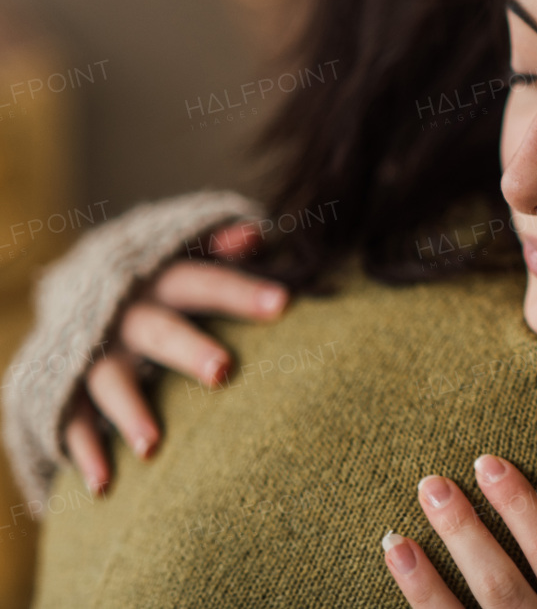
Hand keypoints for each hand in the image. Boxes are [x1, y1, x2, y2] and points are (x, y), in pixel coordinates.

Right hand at [63, 221, 288, 493]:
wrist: (77, 288)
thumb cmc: (166, 279)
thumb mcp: (189, 255)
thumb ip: (225, 248)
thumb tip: (257, 236)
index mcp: (162, 279)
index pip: (206, 280)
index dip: (242, 289)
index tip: (284, 303)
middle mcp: (126, 314)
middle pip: (158, 329)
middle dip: (188, 349)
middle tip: (224, 372)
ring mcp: (93, 352)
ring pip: (108, 379)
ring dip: (130, 410)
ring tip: (154, 446)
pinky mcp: (67, 387)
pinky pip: (72, 420)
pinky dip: (85, 451)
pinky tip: (104, 485)